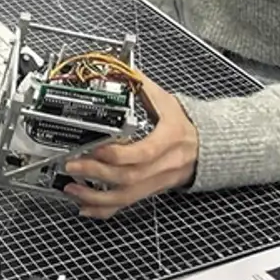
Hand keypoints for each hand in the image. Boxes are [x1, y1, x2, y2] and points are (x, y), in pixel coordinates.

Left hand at [63, 77, 198, 218]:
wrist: (208, 147)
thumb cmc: (185, 124)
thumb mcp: (167, 101)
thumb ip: (143, 86)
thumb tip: (123, 69)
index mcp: (169, 138)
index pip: (143, 151)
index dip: (117, 153)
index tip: (95, 146)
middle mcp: (164, 164)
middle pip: (129, 176)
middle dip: (97, 173)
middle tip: (72, 165)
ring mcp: (157, 181)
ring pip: (127, 197)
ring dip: (96, 197)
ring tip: (72, 189)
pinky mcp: (150, 190)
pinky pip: (127, 205)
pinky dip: (105, 209)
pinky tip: (86, 207)